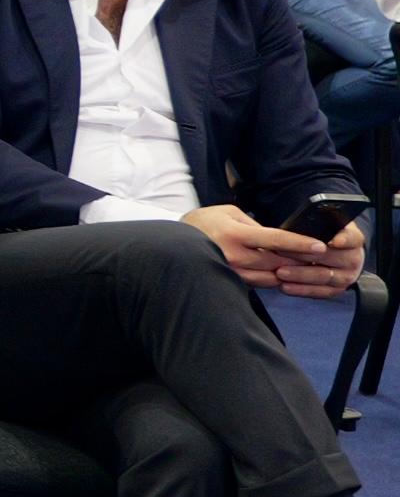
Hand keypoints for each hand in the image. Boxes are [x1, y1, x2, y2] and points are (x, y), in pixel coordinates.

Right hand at [187, 203, 357, 295]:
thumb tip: (280, 240)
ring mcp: (231, 271)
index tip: (319, 246)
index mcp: (235, 234)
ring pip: (271, 276)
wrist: (176, 241)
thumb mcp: (231, 213)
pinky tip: (283, 272)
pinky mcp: (231, 280)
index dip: (299, 243)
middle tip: (319, 257)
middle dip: (300, 260)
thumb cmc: (206, 221)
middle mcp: (233, 255)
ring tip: (306, 267)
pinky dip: (274, 278)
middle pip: (277, 261)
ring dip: (289, 272)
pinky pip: (259, 283)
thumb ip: (256, 226)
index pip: (275, 239)